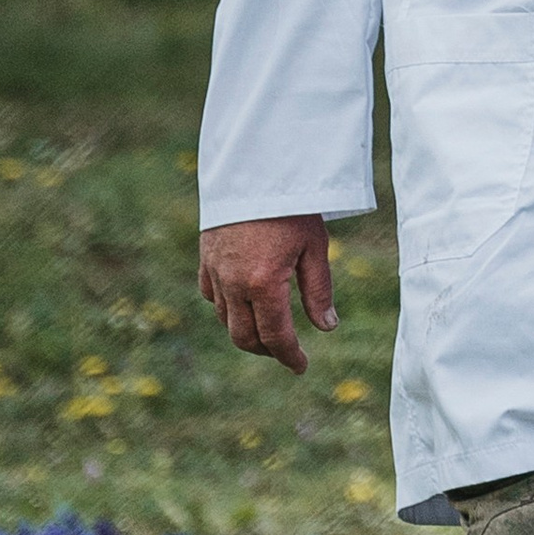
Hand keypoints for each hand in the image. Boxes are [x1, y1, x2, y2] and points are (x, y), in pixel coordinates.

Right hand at [197, 215, 335, 370]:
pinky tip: (242, 304)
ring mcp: (215, 271)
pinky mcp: (206, 257)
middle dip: (267, 351)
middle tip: (286, 352)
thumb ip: (318, 290)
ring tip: (268, 331)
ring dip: (246, 332)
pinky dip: (226, 308)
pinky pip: (211, 295)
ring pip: (225, 319)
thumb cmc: (292, 205)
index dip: (290, 357)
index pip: (276, 337)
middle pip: (245, 337)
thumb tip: (327, 327)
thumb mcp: (315, 247)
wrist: (255, 167)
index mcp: (264, 284)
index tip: (301, 367)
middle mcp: (234, 284)